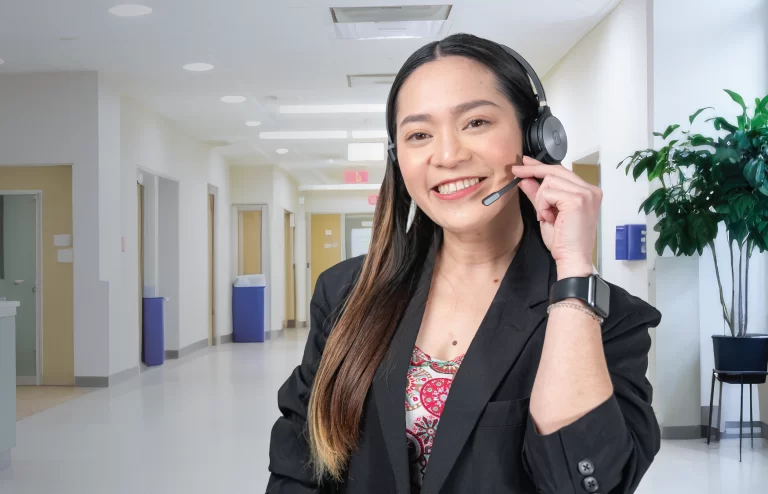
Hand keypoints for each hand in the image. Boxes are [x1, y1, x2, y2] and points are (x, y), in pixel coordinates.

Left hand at [511, 156, 600, 278]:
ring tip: (546, 216)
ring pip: (549, 181)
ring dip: (541, 199)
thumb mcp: (547, 212)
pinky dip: (543, 205)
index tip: (526, 163)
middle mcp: (590, 190)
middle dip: (533, 170)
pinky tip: (549, 218)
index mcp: (588, 192)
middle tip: (516, 171)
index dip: (542, 166)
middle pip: (556, 170)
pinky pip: (548, 192)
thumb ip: (538, 194)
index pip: (562, 171)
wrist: (572, 258)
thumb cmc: (563, 241)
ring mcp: (585, 194)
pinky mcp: (577, 200)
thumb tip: (525, 179)